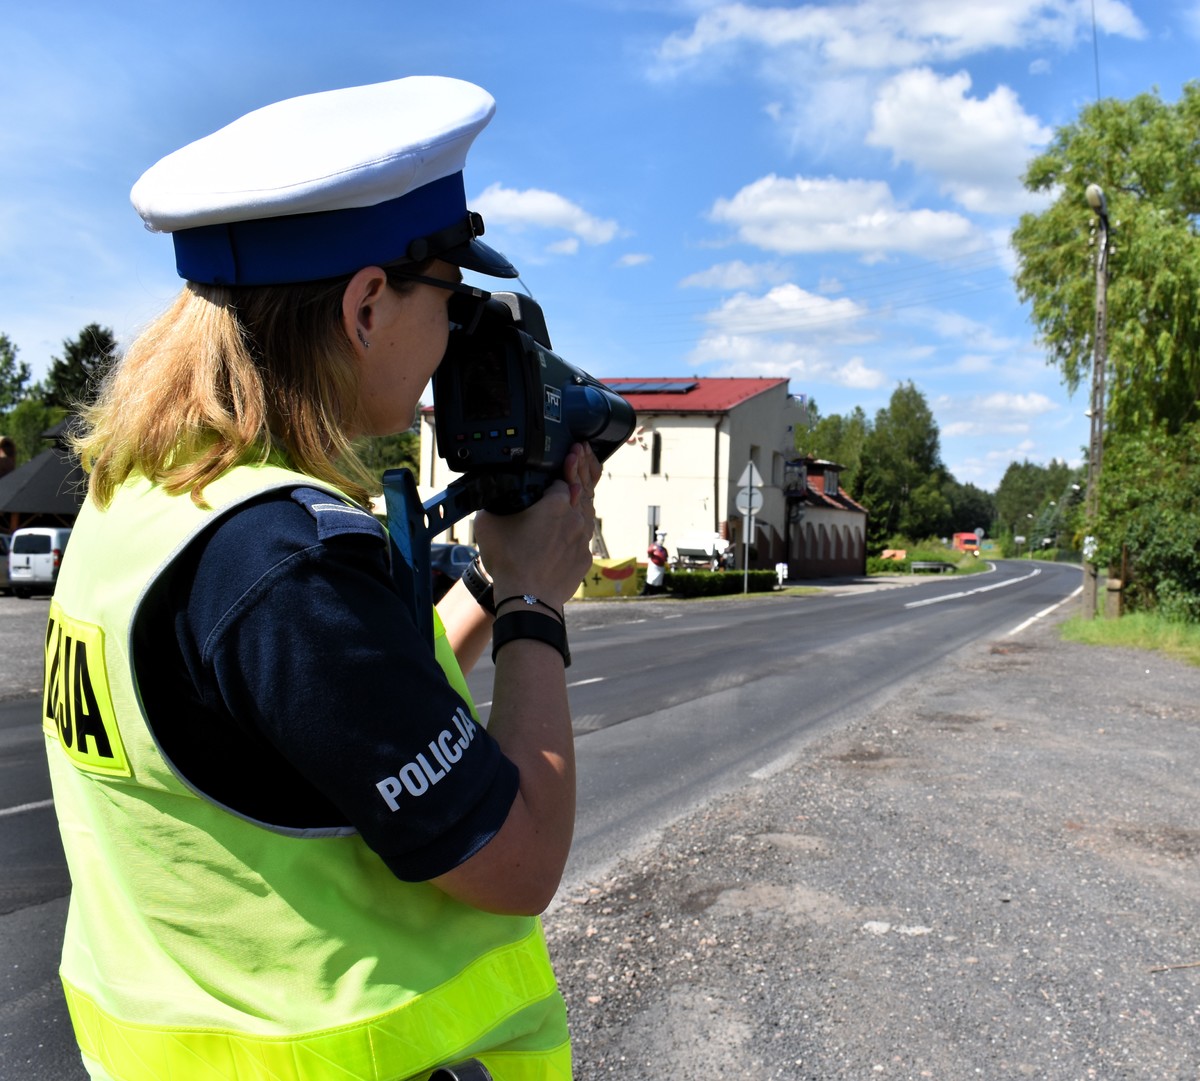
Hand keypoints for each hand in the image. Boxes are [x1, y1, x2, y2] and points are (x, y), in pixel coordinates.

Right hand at [473, 443, 599, 609]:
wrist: (527, 598)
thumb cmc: (508, 561)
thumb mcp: (489, 523)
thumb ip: (495, 502)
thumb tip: (493, 493)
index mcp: (556, 504)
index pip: (562, 479)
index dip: (562, 468)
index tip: (568, 454)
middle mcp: (575, 518)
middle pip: (581, 490)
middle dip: (581, 470)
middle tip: (581, 454)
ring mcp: (583, 540)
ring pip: (587, 513)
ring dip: (583, 498)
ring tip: (578, 488)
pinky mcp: (584, 559)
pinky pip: (584, 538)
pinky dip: (580, 528)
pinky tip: (575, 525)